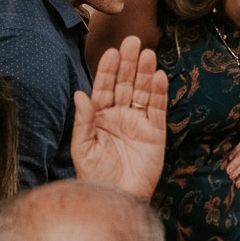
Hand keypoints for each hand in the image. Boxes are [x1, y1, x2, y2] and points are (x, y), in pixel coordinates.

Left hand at [71, 36, 167, 199]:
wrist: (117, 199)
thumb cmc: (96, 178)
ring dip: (146, 73)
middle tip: (134, 41)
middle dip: (130, 63)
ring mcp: (138, 123)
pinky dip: (160, 93)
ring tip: (149, 54)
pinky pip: (158, 109)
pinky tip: (160, 77)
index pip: (104, 87)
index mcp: (100, 117)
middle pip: (126, 84)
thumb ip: (84, 121)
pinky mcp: (155, 133)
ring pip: (143, 92)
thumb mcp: (83, 149)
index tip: (112, 52)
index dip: (109, 70)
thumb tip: (80, 94)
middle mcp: (120, 116)